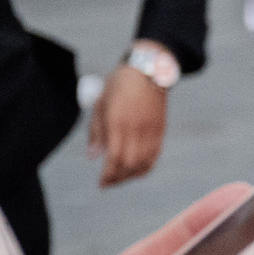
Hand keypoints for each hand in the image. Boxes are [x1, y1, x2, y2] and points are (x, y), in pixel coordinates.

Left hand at [87, 64, 166, 185]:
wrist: (148, 70)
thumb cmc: (119, 85)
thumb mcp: (100, 105)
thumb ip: (96, 132)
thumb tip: (92, 157)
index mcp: (118, 122)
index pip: (114, 158)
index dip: (108, 175)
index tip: (101, 184)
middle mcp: (136, 129)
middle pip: (130, 164)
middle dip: (119, 179)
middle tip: (109, 183)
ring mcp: (151, 130)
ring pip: (144, 163)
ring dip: (132, 175)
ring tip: (121, 178)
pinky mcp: (161, 130)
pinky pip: (155, 155)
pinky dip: (146, 167)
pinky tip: (136, 170)